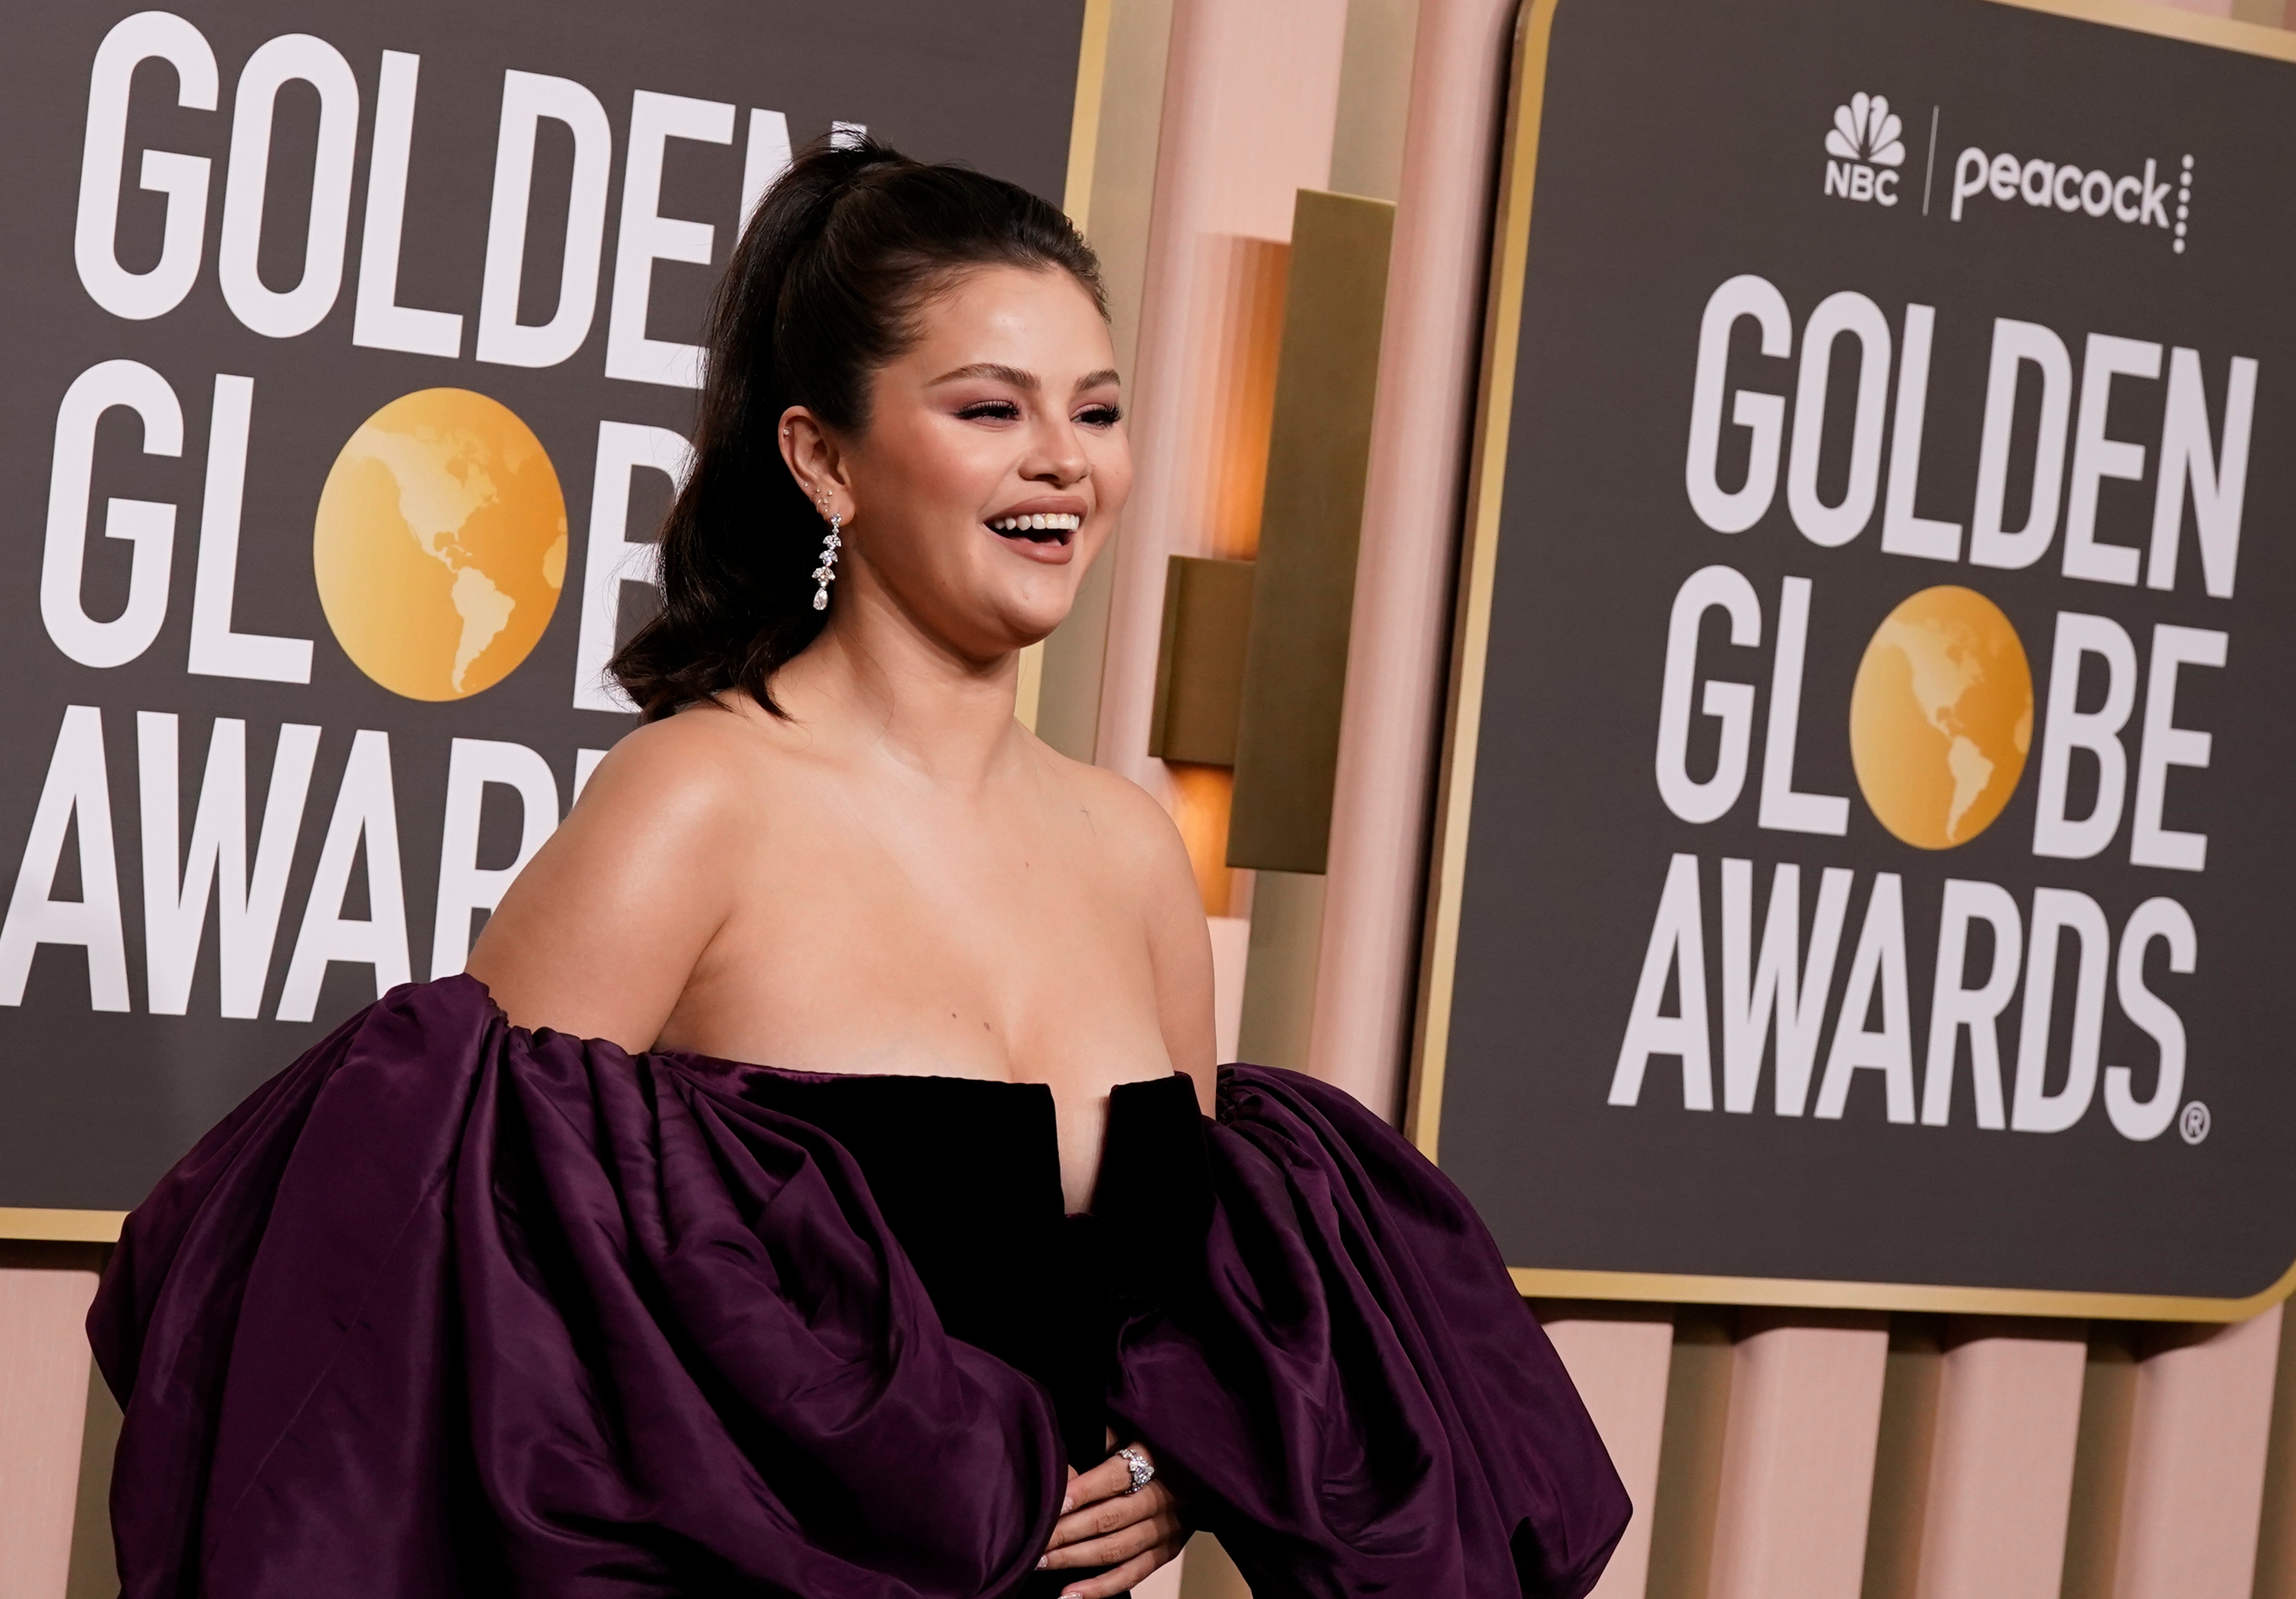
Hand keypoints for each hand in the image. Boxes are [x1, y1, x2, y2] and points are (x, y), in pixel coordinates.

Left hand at [1037, 1441, 1186, 1597]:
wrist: (1198, 1468)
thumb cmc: (1151, 1442)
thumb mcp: (1131, 1428)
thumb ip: (1101, 1440)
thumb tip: (1061, 1463)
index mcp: (1155, 1458)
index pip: (1116, 1476)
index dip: (1084, 1491)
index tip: (1055, 1503)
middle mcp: (1164, 1497)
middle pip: (1110, 1517)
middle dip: (1067, 1531)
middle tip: (1034, 1540)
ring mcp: (1167, 1528)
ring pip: (1116, 1549)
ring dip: (1075, 1558)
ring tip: (1040, 1562)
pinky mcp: (1167, 1552)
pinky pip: (1131, 1575)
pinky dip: (1100, 1588)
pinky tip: (1069, 1594)